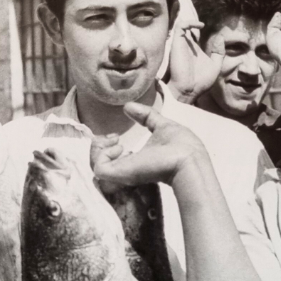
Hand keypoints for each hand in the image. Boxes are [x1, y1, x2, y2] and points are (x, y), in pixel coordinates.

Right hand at [91, 102, 208, 186]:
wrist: (187, 159)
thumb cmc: (181, 146)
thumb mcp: (161, 126)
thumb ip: (146, 116)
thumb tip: (128, 106)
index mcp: (135, 163)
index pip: (110, 161)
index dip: (106, 146)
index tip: (116, 135)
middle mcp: (126, 170)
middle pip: (97, 164)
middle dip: (97, 147)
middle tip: (113, 137)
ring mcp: (122, 173)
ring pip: (93, 166)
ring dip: (97, 148)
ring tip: (115, 140)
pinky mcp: (120, 174)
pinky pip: (97, 167)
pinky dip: (101, 153)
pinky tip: (119, 146)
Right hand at [166, 0, 224, 103]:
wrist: (189, 90)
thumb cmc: (200, 82)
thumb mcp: (215, 66)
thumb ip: (218, 52)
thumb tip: (220, 38)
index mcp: (193, 48)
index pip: (192, 31)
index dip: (196, 22)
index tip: (203, 16)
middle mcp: (185, 44)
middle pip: (182, 23)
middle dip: (184, 11)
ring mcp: (180, 43)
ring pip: (178, 21)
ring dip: (181, 10)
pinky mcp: (177, 43)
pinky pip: (181, 26)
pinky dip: (190, 22)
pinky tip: (200, 26)